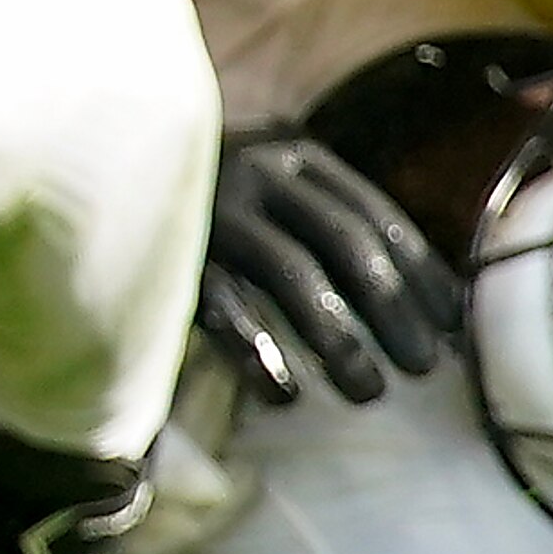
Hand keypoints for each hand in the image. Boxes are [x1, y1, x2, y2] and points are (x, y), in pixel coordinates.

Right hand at [197, 135, 460, 406]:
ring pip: (292, 276)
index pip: (376, 217)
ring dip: (337, 340)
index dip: (420, 275)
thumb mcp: (274, 190)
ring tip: (367, 394)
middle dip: (391, 311)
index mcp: (297, 157)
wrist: (100, 167)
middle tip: (423, 371)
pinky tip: (285, 396)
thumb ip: (330, 224)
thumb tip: (430, 300)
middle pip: (346, 244)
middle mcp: (260, 171)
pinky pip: (223, 308)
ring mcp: (213, 207)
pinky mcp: (170, 249)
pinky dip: (258, 355)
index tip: (452, 333)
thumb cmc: (213, 202)